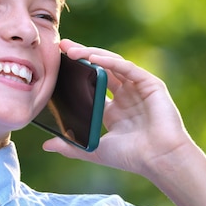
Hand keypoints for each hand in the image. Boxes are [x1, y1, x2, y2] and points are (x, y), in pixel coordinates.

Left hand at [42, 39, 193, 176]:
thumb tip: (46, 145)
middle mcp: (126, 95)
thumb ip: (71, 146)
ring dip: (92, 54)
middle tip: (61, 46)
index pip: (92, 84)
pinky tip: (93, 58)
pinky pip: (127, 68)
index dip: (76, 73)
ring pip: (113, 63)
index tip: (57, 64)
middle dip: (81, 56)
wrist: (159, 160)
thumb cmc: (131, 157)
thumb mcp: (94, 149)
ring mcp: (138, 88)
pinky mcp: (150, 84)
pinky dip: (110, 61)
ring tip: (72, 50)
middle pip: (101, 69)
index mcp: (114, 110)